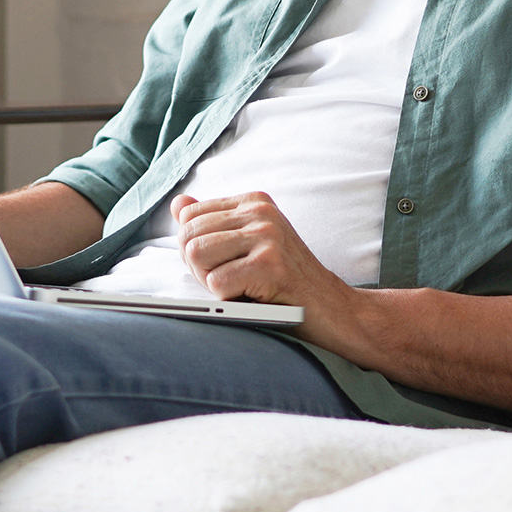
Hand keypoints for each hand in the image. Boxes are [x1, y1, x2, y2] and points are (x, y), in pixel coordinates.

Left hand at [174, 191, 347, 310]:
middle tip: (232, 281)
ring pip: (197, 256)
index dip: (195, 247)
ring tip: (241, 287)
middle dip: (199, 267)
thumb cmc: (285, 281)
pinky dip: (228, 299)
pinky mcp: (270, 266)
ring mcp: (268, 237)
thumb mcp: (249, 244)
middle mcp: (261, 212)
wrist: (334, 310)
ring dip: (211, 283)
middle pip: (189, 237)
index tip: (224, 263)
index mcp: (254, 201)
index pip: (190, 216)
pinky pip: (217, 283)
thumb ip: (213, 223)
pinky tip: (254, 298)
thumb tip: (177, 204)